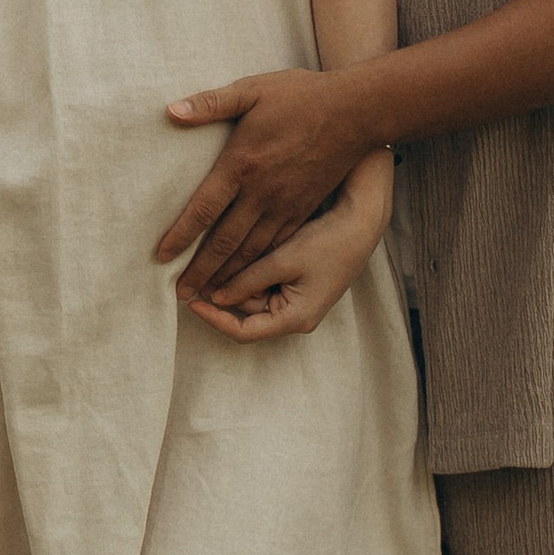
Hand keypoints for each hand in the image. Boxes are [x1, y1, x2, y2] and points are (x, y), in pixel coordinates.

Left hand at [155, 67, 376, 297]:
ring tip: (207, 297)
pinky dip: (258, 266)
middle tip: (181, 295)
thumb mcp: (252, 89)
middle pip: (225, 240)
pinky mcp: (303, 208)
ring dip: (227, 275)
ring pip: (251, 250)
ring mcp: (285, 204)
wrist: (356, 111)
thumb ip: (210, 103)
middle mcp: (262, 192)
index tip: (161, 256)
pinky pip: (276, 244)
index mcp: (242, 163)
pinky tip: (247, 278)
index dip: (180, 235)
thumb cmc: (302, 96)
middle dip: (201, 270)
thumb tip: (171, 112)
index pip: (203, 208)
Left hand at [184, 163, 391, 341]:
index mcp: (295, 318)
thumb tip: (214, 297)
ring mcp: (298, 301)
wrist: (362, 222)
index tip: (191, 301)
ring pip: (254, 295)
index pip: (244, 332)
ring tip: (222, 253)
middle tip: (199, 269)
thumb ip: (246, 281)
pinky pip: (267, 283)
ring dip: (238, 278)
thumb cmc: (328, 241)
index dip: (214, 319)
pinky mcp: (299, 285)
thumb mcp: (282, 260)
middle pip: (247, 312)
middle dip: (225, 291)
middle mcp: (297, 316)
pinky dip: (253, 270)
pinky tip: (243, 251)